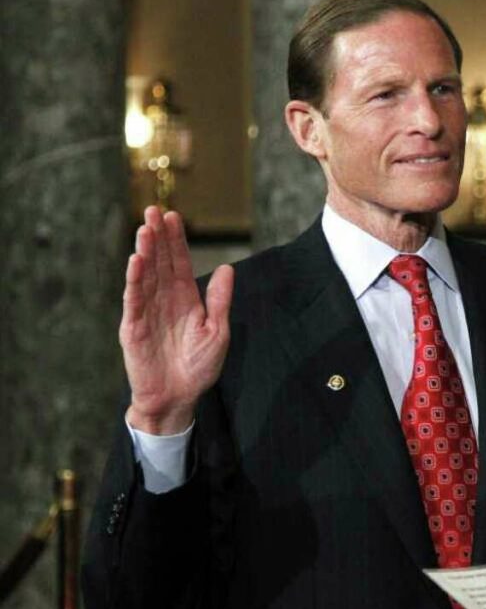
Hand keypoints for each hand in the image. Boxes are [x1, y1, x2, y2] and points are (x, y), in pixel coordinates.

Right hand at [121, 206, 233, 433]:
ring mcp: (147, 312)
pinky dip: (134, 280)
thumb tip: (229, 268)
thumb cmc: (198, 367)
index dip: (177, 241)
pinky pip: (133, 300)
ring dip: (145, 252)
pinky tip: (136, 261)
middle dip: (158, 237)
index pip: (180, 264)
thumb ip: (220, 300)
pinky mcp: (133, 328)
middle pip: (160, 263)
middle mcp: (164, 301)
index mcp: (185, 300)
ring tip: (145, 229)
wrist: (178, 398)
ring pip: (145, 276)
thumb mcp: (217, 331)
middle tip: (154, 210)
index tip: (174, 216)